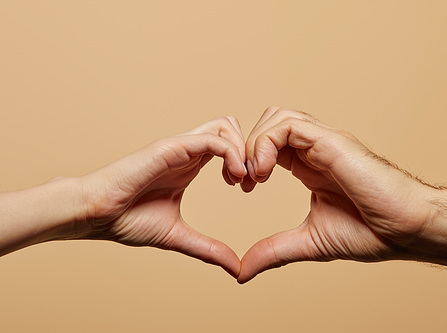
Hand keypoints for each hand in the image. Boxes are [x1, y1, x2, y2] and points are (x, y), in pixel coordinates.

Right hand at [77, 117, 246, 277]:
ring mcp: (179, 147)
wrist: (95, 216)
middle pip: (231, 128)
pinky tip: (232, 177)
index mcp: (190, 165)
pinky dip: (230, 153)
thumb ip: (208, 249)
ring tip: (240, 178)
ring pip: (225, 126)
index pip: (228, 146)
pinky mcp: (170, 147)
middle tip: (249, 181)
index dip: (246, 162)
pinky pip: (211, 138)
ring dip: (242, 149)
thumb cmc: (127, 220)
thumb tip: (236, 268)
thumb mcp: (178, 236)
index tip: (247, 188)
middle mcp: (187, 151)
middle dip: (249, 150)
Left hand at [238, 107, 435, 282]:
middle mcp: (315, 148)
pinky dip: (266, 144)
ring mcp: (324, 142)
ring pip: (277, 117)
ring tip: (253, 176)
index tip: (241, 187)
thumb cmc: (370, 232)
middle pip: (269, 122)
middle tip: (240, 180)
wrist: (406, 230)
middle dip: (245, 146)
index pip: (269, 143)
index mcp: (309, 165)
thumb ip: (274, 251)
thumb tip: (242, 273)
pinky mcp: (332, 142)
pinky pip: (288, 126)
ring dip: (254, 143)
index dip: (247, 159)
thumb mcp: (308, 241)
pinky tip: (264, 173)